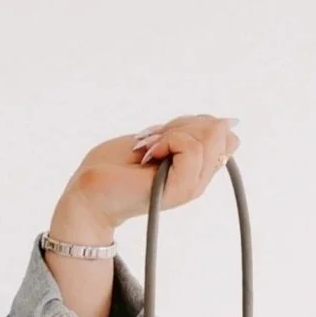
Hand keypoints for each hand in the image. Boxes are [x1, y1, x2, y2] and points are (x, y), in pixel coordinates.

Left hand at [61, 113, 240, 230]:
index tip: (161, 136)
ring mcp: (190, 187)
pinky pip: (192, 150)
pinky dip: (167, 141)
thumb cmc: (111, 167)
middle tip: (151, 145)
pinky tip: (147, 155)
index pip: (224, 134)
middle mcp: (198, 180)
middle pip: (221, 133)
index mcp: (195, 168)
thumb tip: (229, 122)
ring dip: (172, 134)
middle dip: (183, 126)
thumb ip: (189, 132)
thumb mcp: (157, 138)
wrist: (86, 193)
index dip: (193, 123)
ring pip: (209, 140)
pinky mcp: (179, 191)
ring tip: (147, 152)